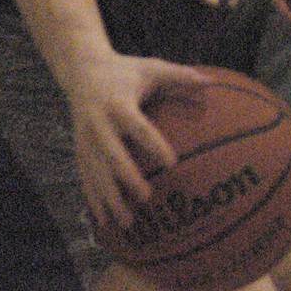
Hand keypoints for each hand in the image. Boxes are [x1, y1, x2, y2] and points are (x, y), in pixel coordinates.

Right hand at [61, 56, 213, 230]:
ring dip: (109, 199)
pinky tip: (104, 222)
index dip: (154, 144)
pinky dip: (94, 200)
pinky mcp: (78, 149)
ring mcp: (85, 139)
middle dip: (127, 178)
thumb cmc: (126, 70)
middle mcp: (97, 124)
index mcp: (118, 104)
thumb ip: (180, 75)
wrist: (81, 70)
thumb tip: (211, 82)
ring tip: (128, 223)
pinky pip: (85, 178)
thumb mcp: (152, 67)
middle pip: (112, 155)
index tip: (172, 163)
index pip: (138, 127)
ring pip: (95, 173)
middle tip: (147, 197)